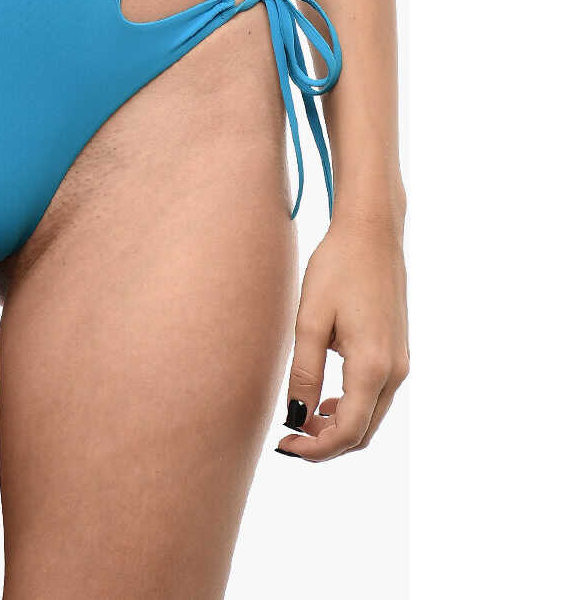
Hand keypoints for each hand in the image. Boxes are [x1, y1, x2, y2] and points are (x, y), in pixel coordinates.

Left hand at [275, 205, 408, 460]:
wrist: (372, 232)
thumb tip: (296, 418)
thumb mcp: (311, 319)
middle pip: (362, 433)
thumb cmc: (337, 267)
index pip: (347, 432)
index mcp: (372, 366)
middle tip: (286, 439)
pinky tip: (324, 397)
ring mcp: (400, 363)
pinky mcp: (398, 352)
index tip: (282, 446)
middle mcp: (394, 372)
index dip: (314, 449)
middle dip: (325, 445)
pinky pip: (376, 397)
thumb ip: (305, 372)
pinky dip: (351, 409)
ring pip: (370, 417)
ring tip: (299, 419)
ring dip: (338, 428)